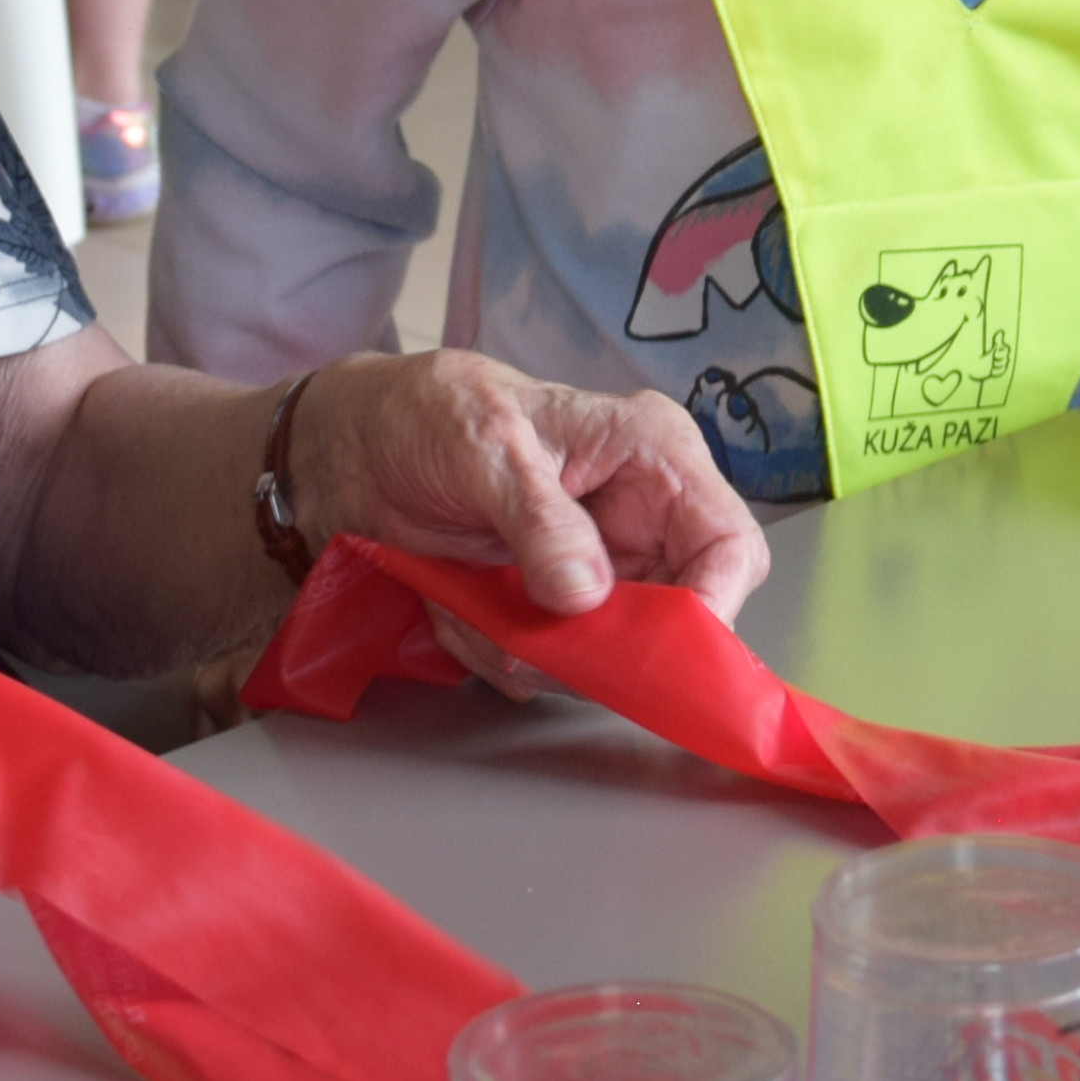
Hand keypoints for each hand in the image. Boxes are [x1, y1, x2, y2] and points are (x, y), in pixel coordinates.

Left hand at [300, 350, 771, 623]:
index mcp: (652, 456)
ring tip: (470, 601)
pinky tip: (459, 608)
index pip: (728, 545)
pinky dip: (499, 652)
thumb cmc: (425, 414)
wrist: (351, 449)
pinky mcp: (554, 607)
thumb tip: (586, 594)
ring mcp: (598, 569)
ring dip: (534, 651)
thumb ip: (539, 519)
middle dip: (602, 645)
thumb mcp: (483, 448)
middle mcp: (639, 518)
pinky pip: (553, 666)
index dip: (709, 609)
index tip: (650, 651)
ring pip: (609, 656)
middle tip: (534, 637)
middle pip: (675, 621)